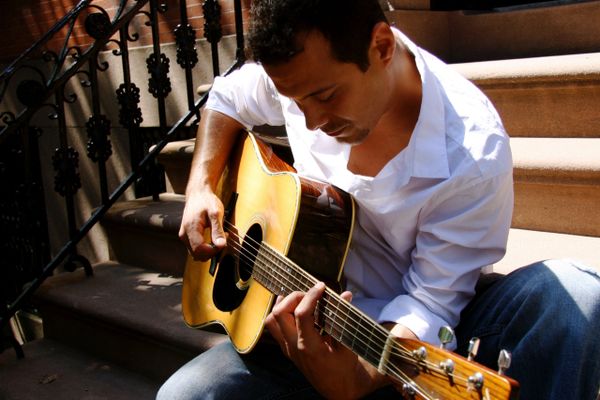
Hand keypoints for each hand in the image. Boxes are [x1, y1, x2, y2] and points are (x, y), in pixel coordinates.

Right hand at [178, 189, 226, 260]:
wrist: (198, 194)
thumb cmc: (206, 201)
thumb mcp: (216, 213)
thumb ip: (218, 230)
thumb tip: (221, 245)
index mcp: (190, 228)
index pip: (200, 250)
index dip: (213, 251)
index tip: (224, 242)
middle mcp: (184, 234)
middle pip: (198, 254)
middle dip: (212, 251)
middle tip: (223, 239)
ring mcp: (184, 236)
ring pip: (197, 254)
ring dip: (209, 250)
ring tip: (219, 237)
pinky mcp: (186, 236)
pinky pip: (196, 248)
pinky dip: (206, 247)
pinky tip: (213, 238)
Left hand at [265, 283, 389, 398]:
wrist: (338, 390)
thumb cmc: (345, 368)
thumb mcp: (348, 344)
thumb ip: (344, 318)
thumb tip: (346, 295)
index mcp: (310, 347)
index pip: (302, 314)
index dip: (311, 295)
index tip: (321, 287)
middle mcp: (294, 347)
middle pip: (279, 313)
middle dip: (293, 297)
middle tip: (310, 294)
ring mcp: (288, 349)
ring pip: (272, 320)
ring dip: (282, 304)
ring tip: (300, 298)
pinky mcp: (287, 349)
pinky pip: (275, 328)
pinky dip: (281, 314)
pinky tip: (295, 309)